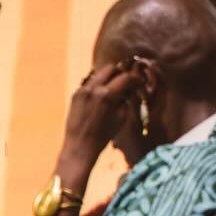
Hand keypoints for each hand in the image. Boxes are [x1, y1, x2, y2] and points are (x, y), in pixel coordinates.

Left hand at [59, 58, 147, 172]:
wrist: (79, 146)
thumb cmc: (103, 136)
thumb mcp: (120, 117)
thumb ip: (126, 99)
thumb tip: (130, 89)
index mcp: (106, 95)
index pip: (125, 77)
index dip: (135, 78)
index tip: (139, 81)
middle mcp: (92, 88)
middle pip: (110, 68)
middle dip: (120, 72)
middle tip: (126, 81)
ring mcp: (82, 90)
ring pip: (98, 73)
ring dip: (108, 77)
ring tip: (114, 86)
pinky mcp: (75, 94)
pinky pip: (89, 82)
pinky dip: (98, 84)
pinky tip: (102, 93)